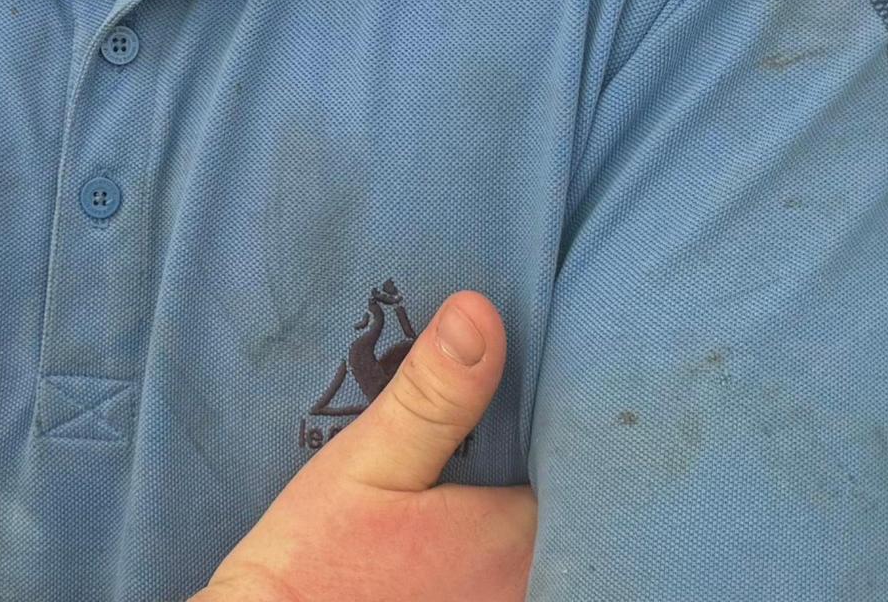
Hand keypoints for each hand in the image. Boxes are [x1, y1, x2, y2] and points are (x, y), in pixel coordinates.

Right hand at [201, 290, 532, 601]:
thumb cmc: (316, 562)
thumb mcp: (367, 463)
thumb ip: (433, 395)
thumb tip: (480, 313)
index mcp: (513, 537)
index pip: (571, 462)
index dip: (555, 421)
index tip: (531, 385)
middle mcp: (523, 584)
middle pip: (558, 507)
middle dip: (533, 461)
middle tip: (496, 420)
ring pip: (534, 545)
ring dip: (515, 507)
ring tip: (475, 459)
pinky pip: (503, 574)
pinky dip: (494, 547)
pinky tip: (452, 521)